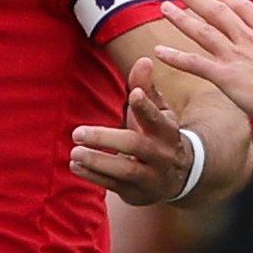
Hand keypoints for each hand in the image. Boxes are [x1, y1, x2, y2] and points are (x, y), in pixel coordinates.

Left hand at [70, 56, 193, 204]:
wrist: (179, 175)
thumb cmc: (159, 134)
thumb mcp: (159, 111)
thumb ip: (146, 87)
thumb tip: (144, 60)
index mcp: (167, 131)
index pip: (157, 118)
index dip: (146, 106)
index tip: (133, 94)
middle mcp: (161, 155)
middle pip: (135, 145)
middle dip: (105, 139)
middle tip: (76, 133)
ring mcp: (151, 176)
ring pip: (125, 170)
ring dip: (97, 162)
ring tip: (74, 153)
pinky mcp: (138, 193)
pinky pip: (114, 186)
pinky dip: (93, 177)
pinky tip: (75, 166)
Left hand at [152, 0, 252, 127]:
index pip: (244, 9)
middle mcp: (250, 41)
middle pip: (218, 12)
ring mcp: (236, 57)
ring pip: (203, 31)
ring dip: (181, 19)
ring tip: (164, 7)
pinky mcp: (227, 76)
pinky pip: (195, 64)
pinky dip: (176, 57)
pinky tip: (159, 51)